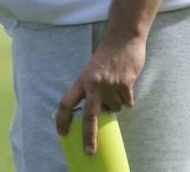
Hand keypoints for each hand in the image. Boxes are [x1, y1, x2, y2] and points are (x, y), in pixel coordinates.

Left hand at [55, 37, 145, 155]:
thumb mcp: (92, 72)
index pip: (66, 103)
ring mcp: (110, 85)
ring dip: (117, 103)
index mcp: (82, 80)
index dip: (62, 120)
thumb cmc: (107, 56)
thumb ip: (91, 90)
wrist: (123, 38)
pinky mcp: (125, 84)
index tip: (62, 134)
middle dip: (89, 137)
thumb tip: (97, 114)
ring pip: (115, 108)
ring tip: (117, 85)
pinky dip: (128, 98)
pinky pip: (127, 103)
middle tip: (90, 152)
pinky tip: (127, 83)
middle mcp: (94, 84)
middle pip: (89, 116)